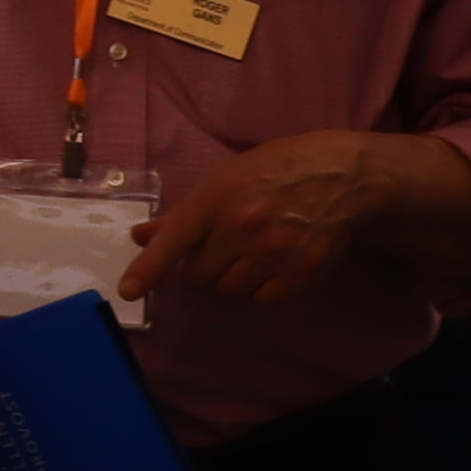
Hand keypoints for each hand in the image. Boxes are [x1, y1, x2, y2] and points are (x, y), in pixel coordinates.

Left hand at [118, 130, 402, 308]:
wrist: (342, 177)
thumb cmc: (274, 172)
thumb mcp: (224, 179)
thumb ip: (182, 214)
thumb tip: (141, 236)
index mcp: (218, 197)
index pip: (175, 239)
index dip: (148, 268)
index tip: (128, 292)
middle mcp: (243, 227)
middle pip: (199, 275)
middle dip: (203, 266)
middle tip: (222, 246)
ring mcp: (274, 251)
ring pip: (228, 290)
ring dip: (231, 278)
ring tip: (250, 251)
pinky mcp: (300, 272)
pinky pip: (261, 299)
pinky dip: (261, 287)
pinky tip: (273, 262)